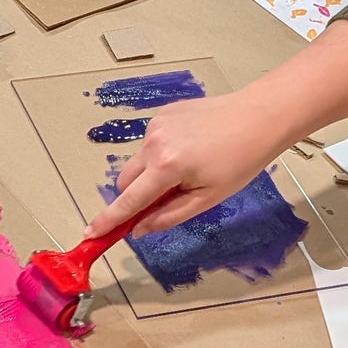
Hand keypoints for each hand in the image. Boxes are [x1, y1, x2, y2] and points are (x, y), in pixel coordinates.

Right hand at [87, 19, 347, 238]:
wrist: (259, 116)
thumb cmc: (240, 161)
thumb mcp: (208, 197)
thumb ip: (168, 216)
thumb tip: (139, 230)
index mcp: (166, 167)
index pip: (128, 201)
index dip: (108, 221)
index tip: (89, 234)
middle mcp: (153, 143)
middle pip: (124, 182)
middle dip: (134, 197)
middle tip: (162, 203)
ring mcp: (155, 125)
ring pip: (137, 162)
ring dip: (149, 175)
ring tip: (187, 170)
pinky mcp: (162, 114)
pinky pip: (149, 143)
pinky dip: (159, 155)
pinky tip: (189, 150)